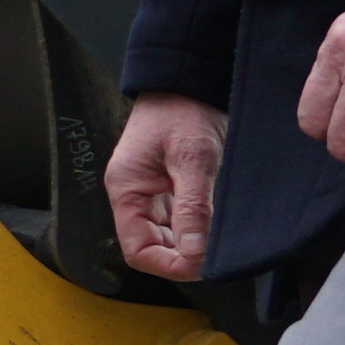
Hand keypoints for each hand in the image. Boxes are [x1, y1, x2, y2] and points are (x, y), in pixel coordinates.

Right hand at [104, 96, 226, 282]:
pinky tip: (215, 223)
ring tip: (218, 236)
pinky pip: (177, 221)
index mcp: (126, 190)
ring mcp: (149, 193)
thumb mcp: (193, 158)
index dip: (168, 265)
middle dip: (182, 256)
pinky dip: (196, 228)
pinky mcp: (167, 187)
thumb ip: (193, 207)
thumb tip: (195, 253)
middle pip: (151, 247)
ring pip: (165, 237)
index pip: (137, 250)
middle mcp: (133, 197)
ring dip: (190, 243)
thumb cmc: (182, 110)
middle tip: (217, 254)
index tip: (201, 265)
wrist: (187, 80)